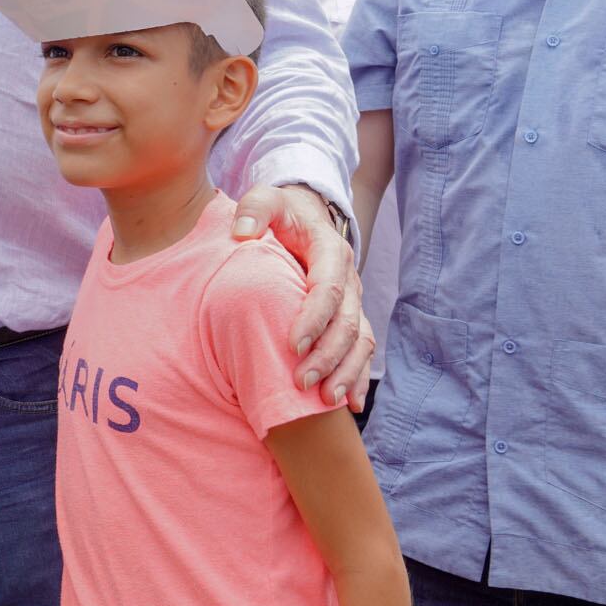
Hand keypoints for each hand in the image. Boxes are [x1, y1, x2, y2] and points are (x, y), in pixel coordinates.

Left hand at [233, 183, 370, 403]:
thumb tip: (243, 232)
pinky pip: (362, 350)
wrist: (305, 215)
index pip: (327, 288)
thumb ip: (255, 209)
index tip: (292, 345)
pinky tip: (351, 406)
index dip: (313, 319)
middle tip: (302, 383)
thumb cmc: (280, 212)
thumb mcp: (266, 199)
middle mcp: (348, 279)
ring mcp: (353, 301)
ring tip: (326, 402)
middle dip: (328, 356)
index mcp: (330, 251)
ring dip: (347, 373)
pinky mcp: (350, 317)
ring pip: (360, 341)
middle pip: (347, 322)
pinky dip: (359, 378)